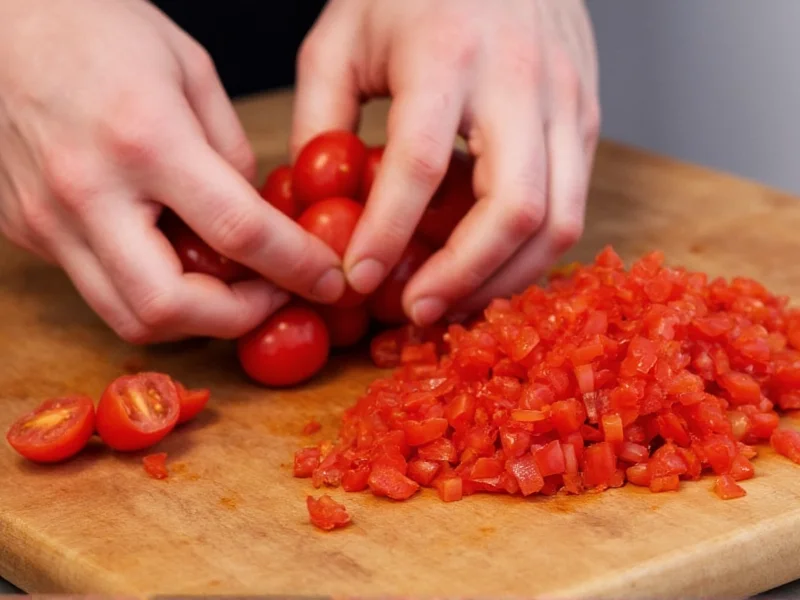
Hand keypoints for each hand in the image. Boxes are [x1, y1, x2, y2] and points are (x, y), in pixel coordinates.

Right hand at [0, 0, 345, 343]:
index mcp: (144, 137)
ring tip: (229, 286)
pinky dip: (149, 289)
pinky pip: (99, 286)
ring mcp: (47, 219)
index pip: (238, 231)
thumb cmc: (99, 26)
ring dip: (192, 318)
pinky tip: (174, 258)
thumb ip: (230, 154)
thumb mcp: (191, 70)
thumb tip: (254, 220)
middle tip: (273, 297)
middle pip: (169, 307)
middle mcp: (88, 190)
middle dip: (236, 318)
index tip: (329, 281)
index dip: (296, 268)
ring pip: (127, 316)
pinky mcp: (27, 231)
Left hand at [292, 0, 598, 324]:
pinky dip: (526, 252)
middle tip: (415, 311)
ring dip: (503, 279)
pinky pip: (570, 207)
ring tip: (451, 302)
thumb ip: (319, 119)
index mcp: (449, 54)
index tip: (357, 280)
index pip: (420, 164)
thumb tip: (316, 206)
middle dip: (462, 277)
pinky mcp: (588, 120)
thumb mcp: (341, 38)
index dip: (387, 234)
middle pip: (513, 209)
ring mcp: (569, 102)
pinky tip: (484, 265)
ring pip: (558, 222)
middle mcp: (523, 81)